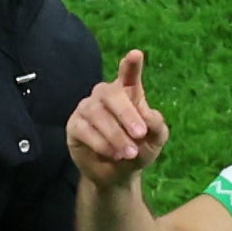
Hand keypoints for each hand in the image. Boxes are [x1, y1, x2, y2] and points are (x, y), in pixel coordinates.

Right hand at [67, 49, 169, 190]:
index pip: (128, 75)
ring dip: (116, 135)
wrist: (118, 176)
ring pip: (97, 114)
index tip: (136, 55)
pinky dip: (101, 143)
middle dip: (127, 114)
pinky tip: (113, 154)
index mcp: (128, 93)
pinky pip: (84, 129)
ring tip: (129, 153)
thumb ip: (157, 126)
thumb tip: (148, 115)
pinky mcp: (74, 126)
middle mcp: (105, 96)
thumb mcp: (155, 141)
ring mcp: (87, 109)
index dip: (131, 65)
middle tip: (140, 134)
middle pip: (111, 94)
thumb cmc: (138, 151)